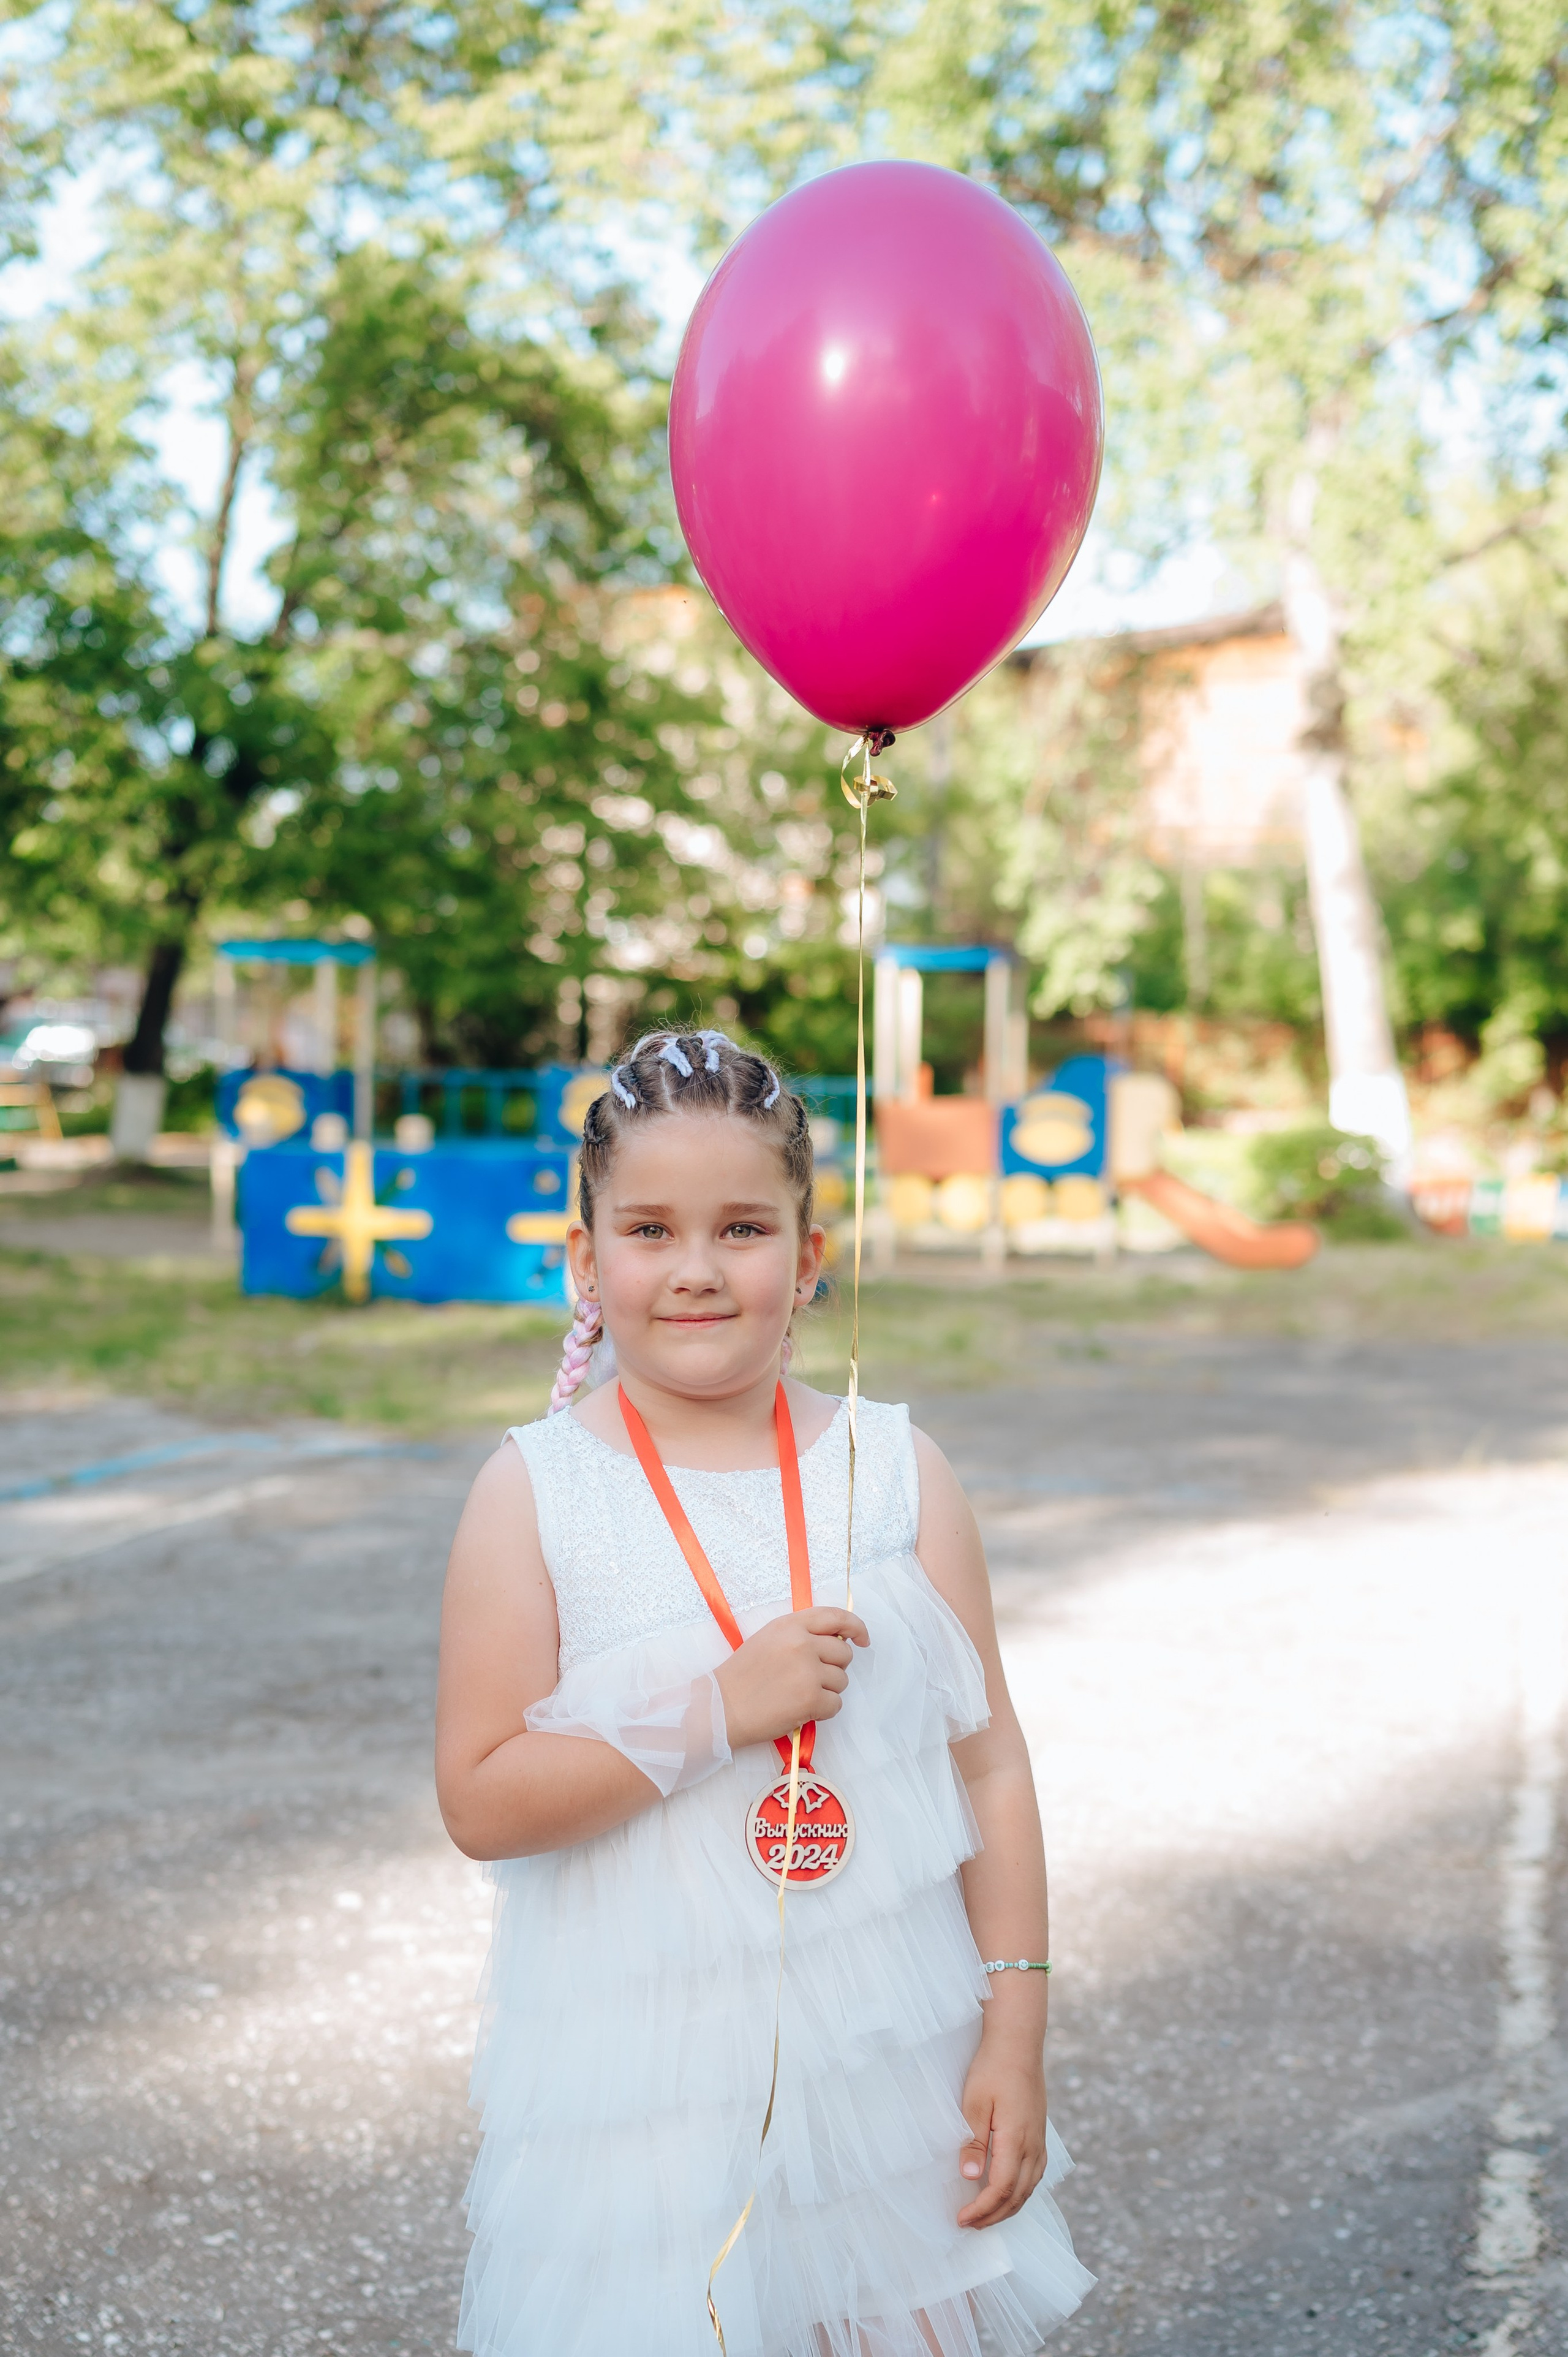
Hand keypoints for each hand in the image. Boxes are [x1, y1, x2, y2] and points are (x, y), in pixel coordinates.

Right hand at [714, 1606, 868, 1750]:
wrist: (721, 1707)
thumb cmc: (742, 1676)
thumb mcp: (769, 1639)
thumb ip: (801, 1635)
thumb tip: (838, 1642)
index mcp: (790, 1625)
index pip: (836, 1617)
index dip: (855, 1627)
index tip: (862, 1640)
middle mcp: (803, 1643)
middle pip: (844, 1654)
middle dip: (834, 1669)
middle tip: (810, 1680)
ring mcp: (808, 1671)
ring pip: (842, 1681)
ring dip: (826, 1692)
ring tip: (799, 1696)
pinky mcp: (811, 1698)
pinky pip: (836, 1705)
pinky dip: (822, 1712)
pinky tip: (800, 1711)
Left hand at [956, 2031, 1046, 2227]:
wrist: (1018, 2043)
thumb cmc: (992, 2069)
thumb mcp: (974, 2103)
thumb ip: (974, 2142)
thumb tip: (972, 2178)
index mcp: (1017, 2140)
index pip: (1001, 2189)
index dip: (982, 2209)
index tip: (962, 2219)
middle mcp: (1033, 2146)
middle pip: (1018, 2196)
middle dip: (994, 2216)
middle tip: (970, 2225)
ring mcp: (1039, 2141)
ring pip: (1029, 2188)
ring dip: (1008, 2207)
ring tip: (985, 2215)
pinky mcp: (1040, 2134)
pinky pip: (1035, 2175)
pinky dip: (1020, 2192)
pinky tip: (1008, 2192)